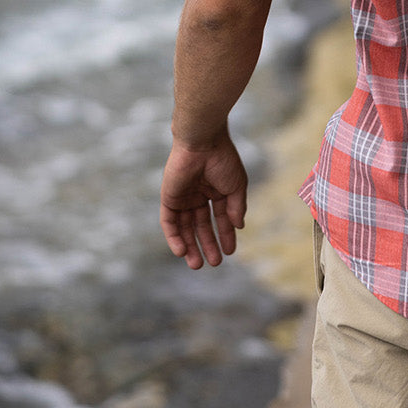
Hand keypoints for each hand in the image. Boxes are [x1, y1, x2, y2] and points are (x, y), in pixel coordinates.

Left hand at [159, 133, 247, 269]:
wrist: (202, 143)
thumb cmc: (222, 160)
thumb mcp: (235, 187)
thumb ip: (236, 207)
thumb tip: (238, 226)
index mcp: (215, 190)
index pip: (219, 217)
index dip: (225, 235)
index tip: (230, 251)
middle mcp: (198, 194)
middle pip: (200, 226)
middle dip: (207, 244)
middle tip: (214, 263)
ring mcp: (183, 197)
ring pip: (184, 227)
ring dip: (190, 246)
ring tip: (197, 264)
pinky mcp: (169, 198)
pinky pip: (169, 222)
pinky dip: (174, 237)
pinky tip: (182, 251)